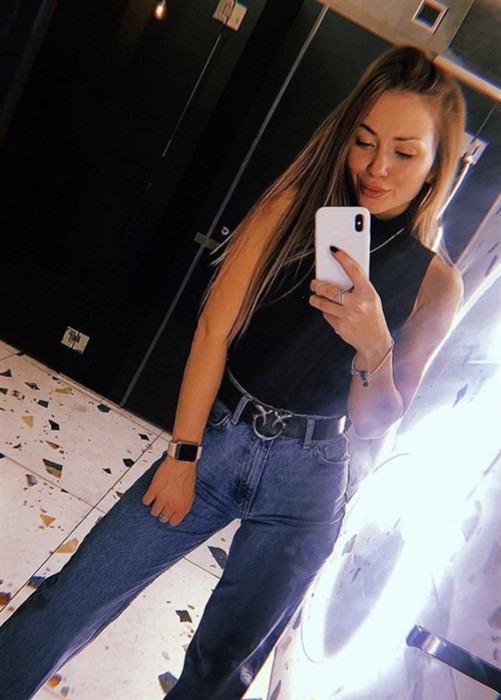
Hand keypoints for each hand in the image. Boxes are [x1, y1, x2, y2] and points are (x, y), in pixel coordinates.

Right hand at [142, 456, 195, 526]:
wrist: (182, 462)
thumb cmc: (188, 475)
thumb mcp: (191, 494)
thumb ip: (184, 505)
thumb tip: (180, 511)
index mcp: (183, 507)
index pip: (174, 522)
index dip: (171, 519)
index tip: (169, 517)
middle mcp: (172, 505)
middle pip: (162, 518)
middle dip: (162, 514)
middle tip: (162, 509)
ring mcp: (162, 498)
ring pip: (153, 512)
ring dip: (155, 508)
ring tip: (156, 502)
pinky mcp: (153, 491)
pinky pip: (146, 501)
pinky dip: (147, 499)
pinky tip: (150, 495)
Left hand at [309, 249, 392, 365]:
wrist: (375, 342)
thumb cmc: (373, 317)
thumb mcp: (371, 298)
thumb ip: (358, 286)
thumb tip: (338, 272)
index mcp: (368, 293)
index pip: (354, 271)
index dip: (343, 258)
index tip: (333, 251)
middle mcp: (358, 304)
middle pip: (330, 289)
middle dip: (318, 285)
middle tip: (314, 283)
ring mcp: (348, 316)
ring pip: (323, 303)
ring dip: (315, 298)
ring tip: (315, 296)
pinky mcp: (340, 327)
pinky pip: (326, 315)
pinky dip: (325, 312)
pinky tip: (330, 311)